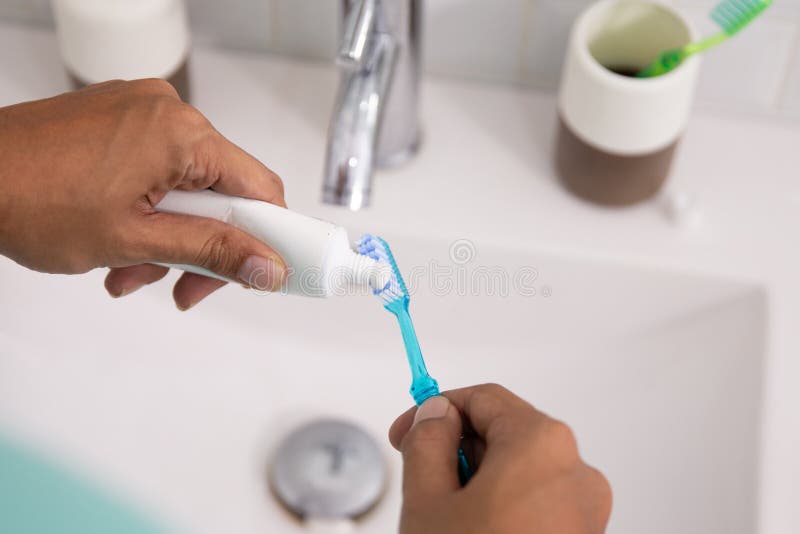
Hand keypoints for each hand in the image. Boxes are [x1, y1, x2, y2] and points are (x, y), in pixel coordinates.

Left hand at [0, 79, 285, 309]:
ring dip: (168, 237)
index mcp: (181, 132)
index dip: (269, 235)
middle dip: (202, 247)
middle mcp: (166, 111)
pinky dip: (147, 210)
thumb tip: (267, 267)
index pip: (259, 186)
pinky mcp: (117, 119)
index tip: (263, 271)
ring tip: (129, 273)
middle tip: (184, 288)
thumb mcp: (135, 241)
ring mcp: (139, 111)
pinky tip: (117, 245)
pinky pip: (155, 170)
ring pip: (185, 187)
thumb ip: (211, 252)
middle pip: (221, 191)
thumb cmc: (30, 201)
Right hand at [389, 384, 611, 533]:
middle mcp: (575, 471)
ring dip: (479, 479)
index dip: (437, 408)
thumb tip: (435, 415)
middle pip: (506, 431)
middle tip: (420, 474)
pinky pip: (538, 500)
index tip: (409, 429)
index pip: (483, 398)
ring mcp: (585, 509)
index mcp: (541, 444)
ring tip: (447, 517)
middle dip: (458, 448)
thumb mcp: (428, 501)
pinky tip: (474, 532)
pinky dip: (504, 505)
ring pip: (522, 469)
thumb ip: (427, 442)